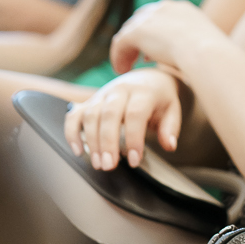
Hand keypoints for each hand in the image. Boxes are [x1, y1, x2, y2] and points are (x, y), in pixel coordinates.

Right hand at [65, 67, 182, 169]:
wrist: (147, 78)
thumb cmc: (159, 98)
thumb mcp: (172, 110)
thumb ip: (170, 128)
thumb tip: (169, 145)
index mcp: (142, 91)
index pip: (135, 114)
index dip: (134, 138)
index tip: (135, 160)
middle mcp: (120, 90)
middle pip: (109, 114)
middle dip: (107, 142)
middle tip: (109, 165)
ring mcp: (102, 95)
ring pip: (91, 115)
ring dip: (91, 141)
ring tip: (98, 164)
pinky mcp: (89, 102)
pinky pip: (75, 115)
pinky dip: (72, 132)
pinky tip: (77, 151)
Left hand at [108, 0, 223, 74]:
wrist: (206, 54)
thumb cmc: (213, 58)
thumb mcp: (207, 49)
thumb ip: (197, 49)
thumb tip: (200, 60)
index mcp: (183, 9)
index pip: (160, 15)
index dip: (154, 32)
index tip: (154, 51)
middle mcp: (165, 8)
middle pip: (141, 19)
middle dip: (138, 38)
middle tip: (138, 57)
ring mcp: (150, 18)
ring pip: (129, 32)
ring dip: (126, 49)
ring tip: (126, 66)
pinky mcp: (137, 31)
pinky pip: (120, 43)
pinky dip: (118, 56)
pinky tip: (122, 70)